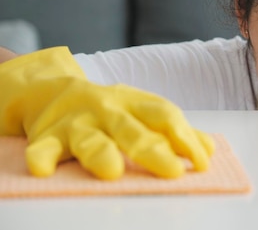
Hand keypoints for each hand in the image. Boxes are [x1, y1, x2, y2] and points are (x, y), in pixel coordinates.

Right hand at [1, 47, 213, 179]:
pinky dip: (42, 158)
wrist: (54, 92)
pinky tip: (44, 170)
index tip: (202, 161)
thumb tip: (208, 149)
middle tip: (173, 171)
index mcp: (136, 104)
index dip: (186, 138)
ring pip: (90, 138)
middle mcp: (109, 110)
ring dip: (101, 152)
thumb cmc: (110, 109)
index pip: (165, 117)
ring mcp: (78, 122)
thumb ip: (174, 132)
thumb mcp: (142, 112)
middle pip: (132, 130)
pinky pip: (44, 148)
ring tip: (112, 170)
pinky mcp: (48, 136)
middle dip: (153, 150)